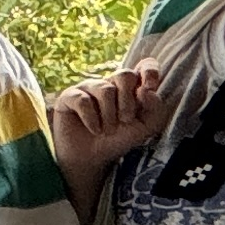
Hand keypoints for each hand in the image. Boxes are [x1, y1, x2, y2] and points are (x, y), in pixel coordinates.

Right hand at [48, 67, 168, 179]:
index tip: (148, 88)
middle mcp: (110, 83)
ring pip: (105, 89)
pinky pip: (83, 100)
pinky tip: (93, 129)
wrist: (91, 159)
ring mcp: (89, 88)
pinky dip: (91, 119)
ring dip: (109, 115)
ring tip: (106, 131)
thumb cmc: (118, 140)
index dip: (149, 71)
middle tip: (124, 121)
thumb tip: (146, 90)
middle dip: (127, 101)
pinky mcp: (70, 96)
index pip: (145, 66)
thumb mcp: (144, 128)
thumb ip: (155, 109)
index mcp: (131, 87)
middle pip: (124, 75)